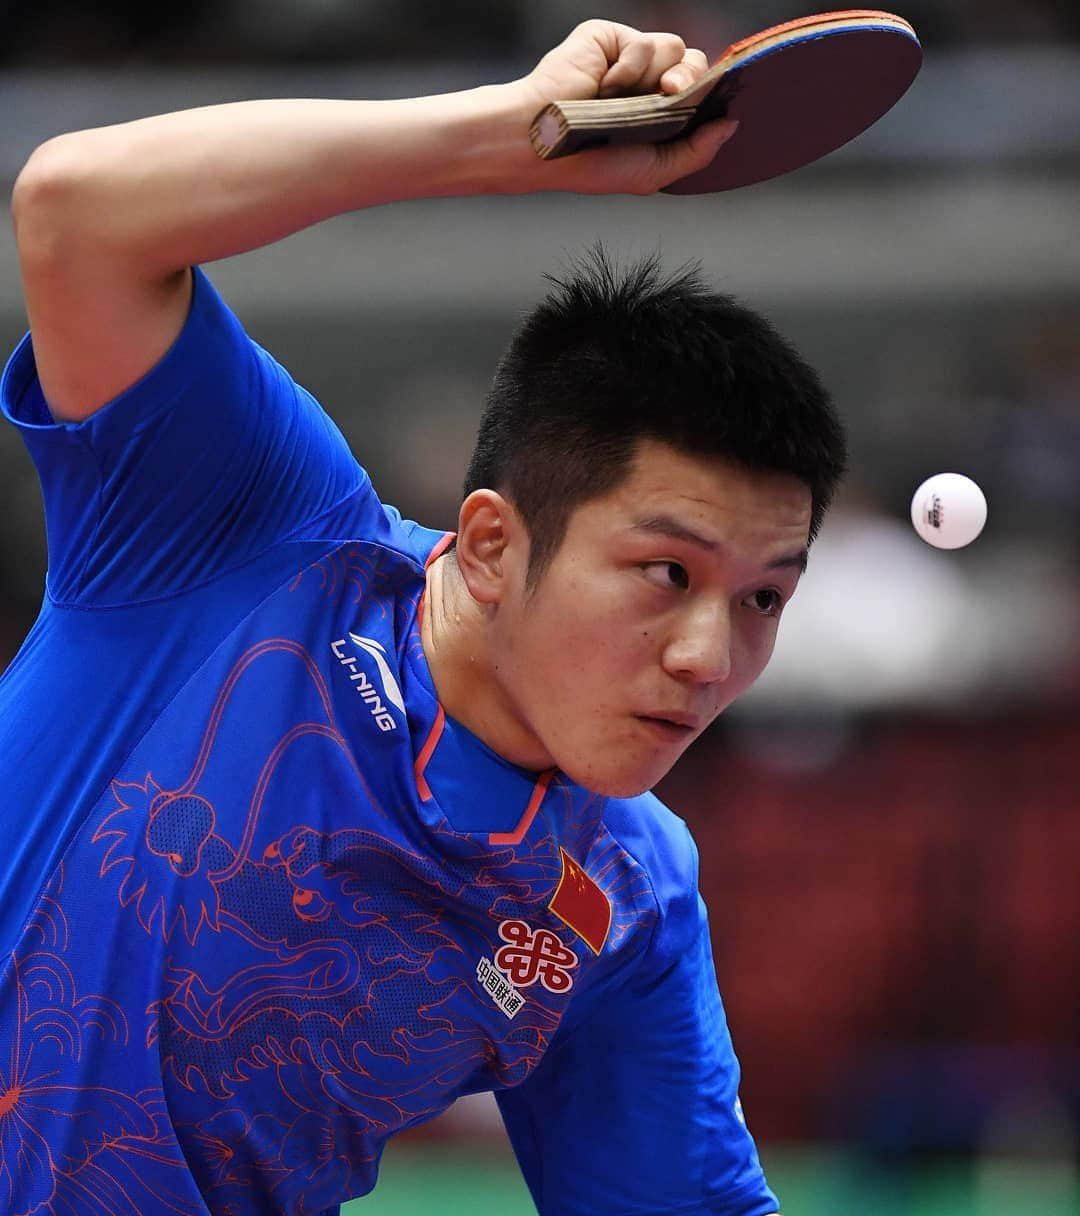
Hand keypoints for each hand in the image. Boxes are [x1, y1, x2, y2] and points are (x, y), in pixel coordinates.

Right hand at [508, 20, 736, 194]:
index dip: (708, 93)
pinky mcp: (610, 40)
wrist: (548, 141)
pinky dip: (629, 66)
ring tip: (623, 98)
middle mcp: (646, 86)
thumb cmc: (591, 165)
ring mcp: (629, 61)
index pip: (700, 93)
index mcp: (658, 117)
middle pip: (694, 63)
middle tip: (668, 96)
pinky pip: (643, 40)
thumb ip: (696, 151)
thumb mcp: (653, 171)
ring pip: (673, 47)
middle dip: (690, 80)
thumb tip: (730, 126)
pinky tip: (606, 86)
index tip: (709, 102)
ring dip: (654, 75)